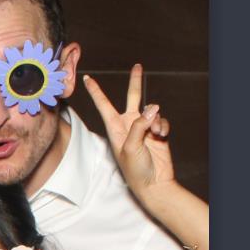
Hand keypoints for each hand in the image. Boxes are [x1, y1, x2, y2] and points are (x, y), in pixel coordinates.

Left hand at [84, 64, 174, 198]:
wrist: (154, 183)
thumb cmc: (136, 170)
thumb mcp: (131, 147)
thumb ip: (140, 124)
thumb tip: (153, 107)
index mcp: (115, 128)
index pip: (103, 105)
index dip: (95, 91)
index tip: (86, 79)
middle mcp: (129, 125)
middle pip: (132, 97)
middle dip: (135, 82)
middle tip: (137, 66)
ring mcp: (144, 128)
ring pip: (152, 110)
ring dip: (155, 120)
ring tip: (154, 134)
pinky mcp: (158, 132)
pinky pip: (162, 121)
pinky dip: (163, 127)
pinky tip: (161, 137)